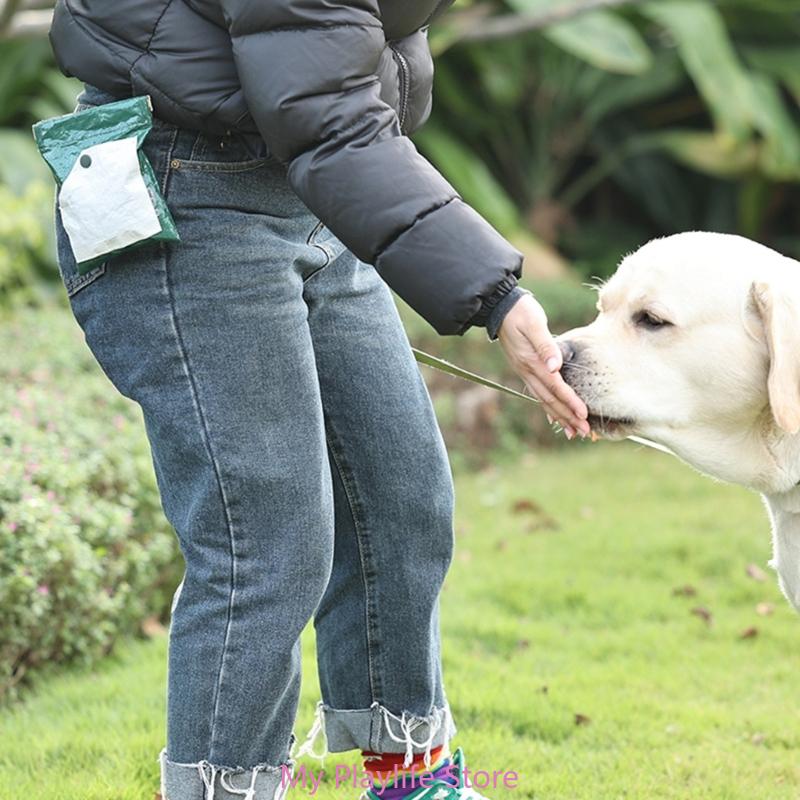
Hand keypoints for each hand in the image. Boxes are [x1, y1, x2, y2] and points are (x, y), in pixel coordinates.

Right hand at [497, 293, 589, 438]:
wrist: (499, 307)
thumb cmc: (521, 311)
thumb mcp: (534, 323)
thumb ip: (545, 344)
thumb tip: (555, 366)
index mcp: (532, 361)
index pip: (555, 386)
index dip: (570, 401)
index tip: (584, 414)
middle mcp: (527, 370)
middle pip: (550, 399)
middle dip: (567, 416)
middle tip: (584, 431)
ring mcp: (524, 371)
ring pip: (544, 400)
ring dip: (559, 416)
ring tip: (573, 431)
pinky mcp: (525, 369)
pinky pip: (538, 393)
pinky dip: (548, 407)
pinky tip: (555, 417)